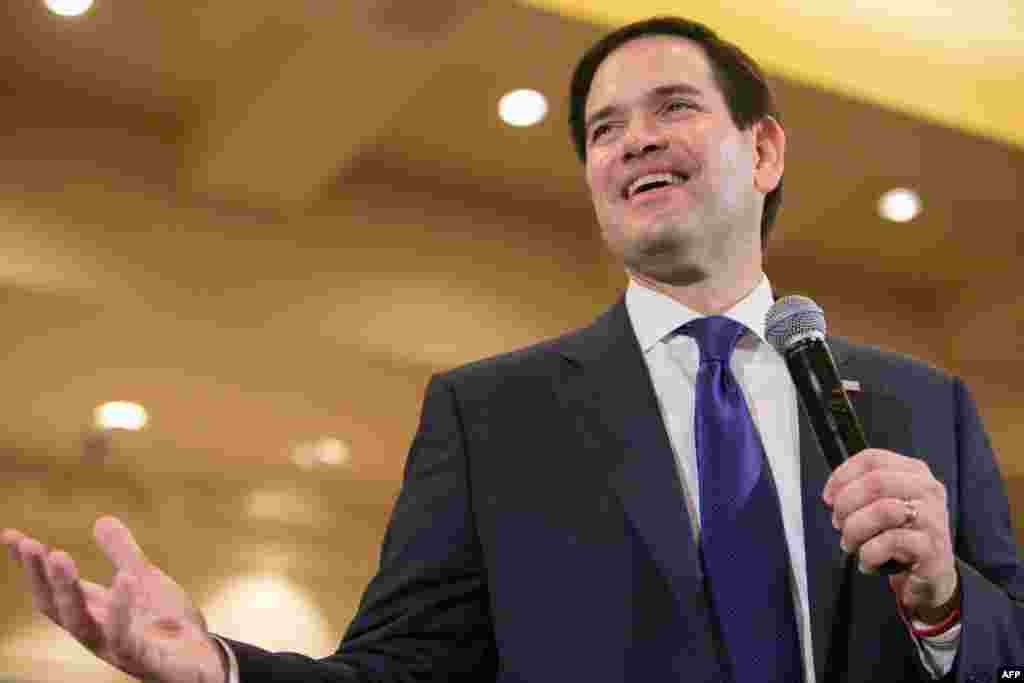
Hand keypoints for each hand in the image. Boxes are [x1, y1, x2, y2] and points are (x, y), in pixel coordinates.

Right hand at [2, 516, 225, 681]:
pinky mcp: (145, 660)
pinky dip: (122, 610)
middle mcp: (97, 633)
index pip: (53, 589)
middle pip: (58, 607)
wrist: (205, 660)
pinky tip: (123, 579)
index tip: (10, 536)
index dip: (31, 566)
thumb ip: (123, 554)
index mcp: (94, 612)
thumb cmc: (167, 624)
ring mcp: (117, 649)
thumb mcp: (146, 580)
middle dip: (41, 577)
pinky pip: (126, 638)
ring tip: (58, 555)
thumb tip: (100, 519)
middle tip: (31, 545)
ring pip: (81, 623)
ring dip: (67, 590)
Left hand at [822, 449, 958, 622]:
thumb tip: (832, 496)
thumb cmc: (898, 537)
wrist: (928, 577)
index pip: (872, 459)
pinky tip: (868, 561)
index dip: (842, 476)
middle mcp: (927, 490)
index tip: (829, 498)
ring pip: (883, 510)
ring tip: (851, 544)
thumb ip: (860, 493)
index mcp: (914, 472)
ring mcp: (933, 517)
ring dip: (855, 530)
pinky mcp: (932, 547)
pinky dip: (869, 553)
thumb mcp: (882, 506)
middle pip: (875, 482)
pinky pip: (890, 542)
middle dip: (846, 504)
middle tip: (839, 524)